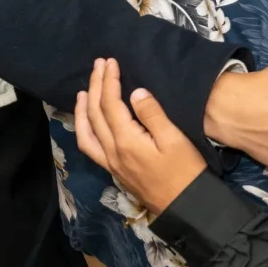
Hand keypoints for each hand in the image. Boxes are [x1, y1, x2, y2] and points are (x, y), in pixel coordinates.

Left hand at [76, 58, 206, 218]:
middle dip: (95, 87)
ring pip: (86, 132)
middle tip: (98, 65)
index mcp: (127, 141)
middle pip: (95, 114)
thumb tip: (136, 92)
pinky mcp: (114, 169)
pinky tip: (89, 122)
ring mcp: (110, 162)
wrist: (185, 204)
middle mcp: (112, 151)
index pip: (110, 105)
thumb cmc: (185, 170)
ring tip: (84, 91)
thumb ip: (153, 115)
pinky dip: (85, 130)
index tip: (111, 62)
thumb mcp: (174, 140)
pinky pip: (90, 146)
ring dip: (82, 109)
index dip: (109, 81)